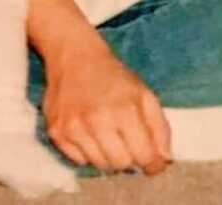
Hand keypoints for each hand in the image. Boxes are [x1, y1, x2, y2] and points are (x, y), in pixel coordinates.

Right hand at [43, 42, 171, 174]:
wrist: (74, 56)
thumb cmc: (112, 76)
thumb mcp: (144, 93)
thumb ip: (160, 127)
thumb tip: (164, 159)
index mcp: (124, 110)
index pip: (144, 157)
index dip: (152, 161)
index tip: (152, 159)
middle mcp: (97, 121)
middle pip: (121, 164)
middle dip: (128, 156)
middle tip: (125, 140)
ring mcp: (74, 128)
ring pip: (99, 165)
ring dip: (107, 155)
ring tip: (106, 133)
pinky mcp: (56, 131)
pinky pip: (78, 160)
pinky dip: (86, 152)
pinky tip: (88, 132)